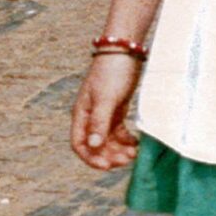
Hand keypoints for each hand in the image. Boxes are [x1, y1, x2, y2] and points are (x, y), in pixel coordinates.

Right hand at [71, 54, 141, 169]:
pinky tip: (136, 143)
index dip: (90, 158)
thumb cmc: (112, 71)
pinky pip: (119, 132)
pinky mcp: (117, 109)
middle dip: (109, 156)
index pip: (79, 144)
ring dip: (119, 150)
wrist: (126, 50)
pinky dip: (126, 140)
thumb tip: (92, 146)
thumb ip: (99, 123)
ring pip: (108, 140)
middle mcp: (90, 116)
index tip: (106, 166)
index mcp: (81, 114)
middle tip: (126, 160)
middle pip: (95, 145)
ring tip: (134, 154)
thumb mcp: (106, 98)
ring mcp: (104, 113)